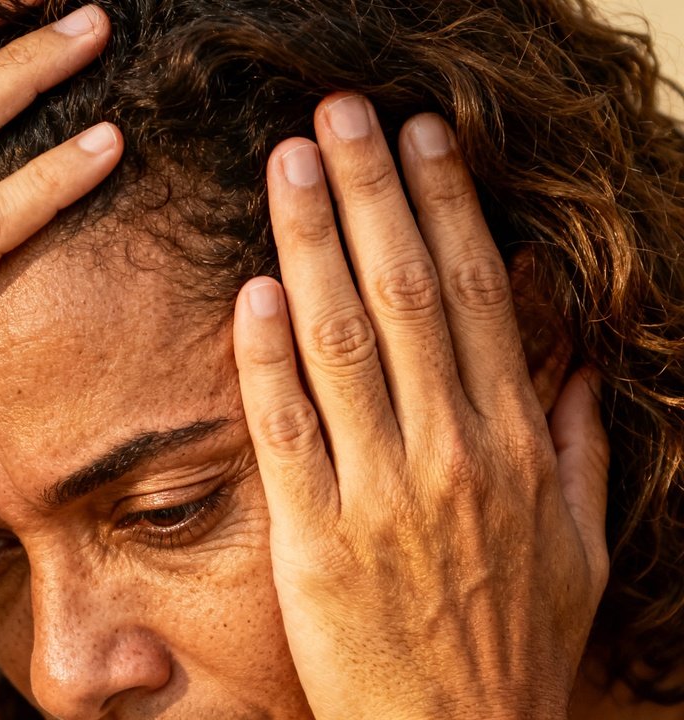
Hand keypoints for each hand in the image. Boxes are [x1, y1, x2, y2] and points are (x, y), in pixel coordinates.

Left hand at [232, 95, 609, 719]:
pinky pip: (288, 431)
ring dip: (312, 244)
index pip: (480, 297)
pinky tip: (252, 290)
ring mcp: (380, 492)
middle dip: (372, 194)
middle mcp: (450, 452)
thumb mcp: (580, 542)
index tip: (421, 140)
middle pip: (407, 296)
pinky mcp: (315, 537)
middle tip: (341, 113)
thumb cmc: (517, 640)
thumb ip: (576, 442)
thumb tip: (570, 356)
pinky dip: (266, 359)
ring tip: (290, 165)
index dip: (446, 210)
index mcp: (515, 443)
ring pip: (341, 343)